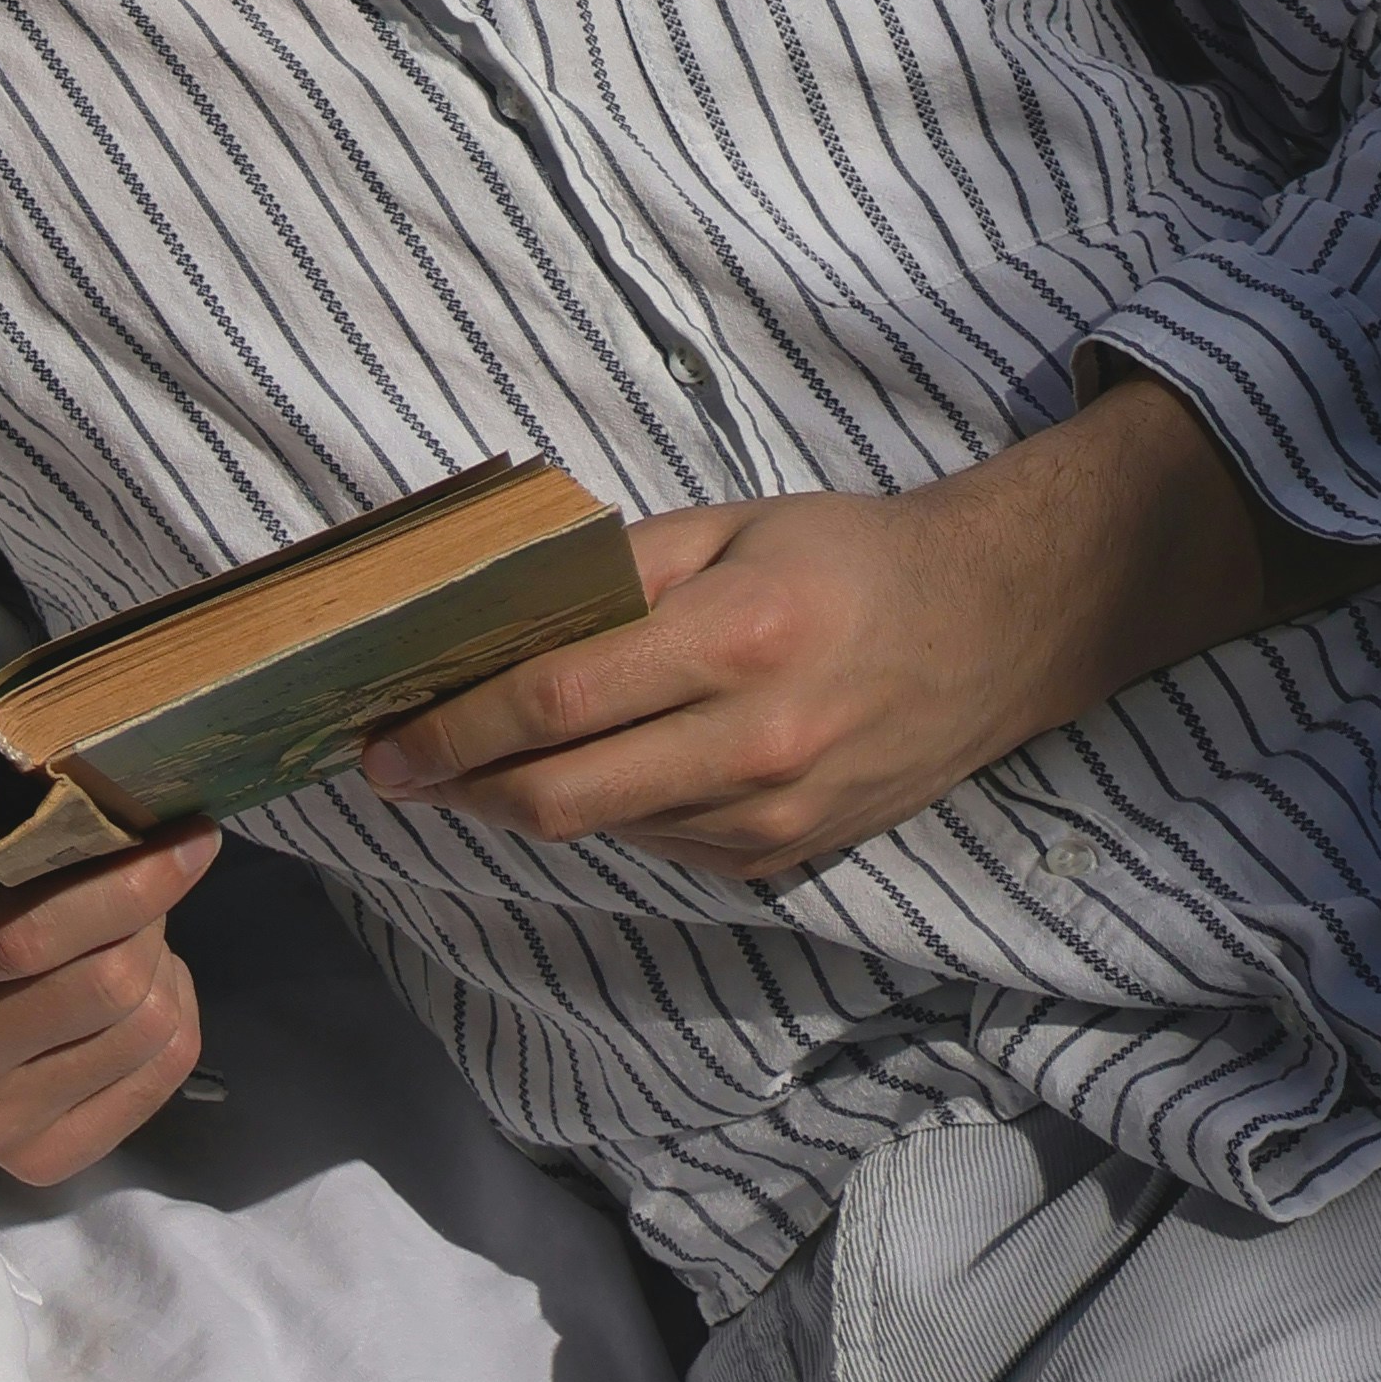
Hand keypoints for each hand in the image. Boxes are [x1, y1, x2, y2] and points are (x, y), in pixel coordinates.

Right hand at [0, 822, 219, 1179]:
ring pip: (145, 1031)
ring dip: (164, 963)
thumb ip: (10, 831)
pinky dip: (178, 1016)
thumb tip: (132, 811)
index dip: (128, 886)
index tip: (192, 837)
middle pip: (107, 987)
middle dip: (153, 915)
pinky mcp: (35, 1161)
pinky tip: (144, 989)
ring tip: (136, 934)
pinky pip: (162, 1079)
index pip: (30, 936)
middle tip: (149, 876)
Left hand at [359, 384, 1278, 880]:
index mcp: (738, 639)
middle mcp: (756, 742)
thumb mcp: (734, 526)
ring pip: (606, 828)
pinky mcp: (787, 856)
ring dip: (524, 802)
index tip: (386, 737)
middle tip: (395, 769)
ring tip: (474, 760)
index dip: (457, 726)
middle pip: (563, 796)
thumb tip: (505, 616)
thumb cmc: (852, 558)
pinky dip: (606, 812)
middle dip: (460, 786)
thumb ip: (622, 571)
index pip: (558, 700)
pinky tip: (586, 769)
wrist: (994, 628)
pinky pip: (662, 846)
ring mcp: (775, 814)